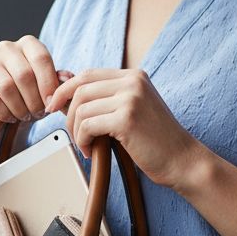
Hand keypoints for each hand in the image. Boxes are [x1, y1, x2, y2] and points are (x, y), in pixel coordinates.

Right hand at [0, 36, 71, 130]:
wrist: (6, 116)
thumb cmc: (31, 98)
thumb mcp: (50, 90)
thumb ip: (60, 82)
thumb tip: (68, 78)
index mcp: (27, 44)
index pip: (41, 58)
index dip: (48, 84)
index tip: (52, 103)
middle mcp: (5, 48)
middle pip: (24, 74)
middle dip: (34, 100)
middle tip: (37, 113)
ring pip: (6, 87)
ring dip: (19, 108)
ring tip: (23, 116)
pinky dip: (3, 113)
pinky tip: (8, 117)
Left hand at [44, 68, 203, 191]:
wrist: (182, 160)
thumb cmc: (156, 141)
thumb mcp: (131, 111)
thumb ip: (104, 100)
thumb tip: (63, 93)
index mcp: (134, 76)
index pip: (87, 74)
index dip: (65, 89)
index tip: (54, 106)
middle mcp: (133, 81)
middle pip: (80, 88)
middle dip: (66, 112)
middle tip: (71, 133)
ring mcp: (131, 98)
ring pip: (81, 108)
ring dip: (77, 131)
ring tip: (87, 146)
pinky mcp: (127, 118)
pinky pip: (88, 125)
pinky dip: (83, 140)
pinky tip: (92, 151)